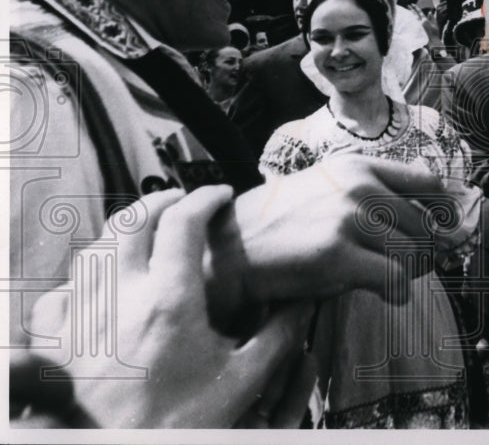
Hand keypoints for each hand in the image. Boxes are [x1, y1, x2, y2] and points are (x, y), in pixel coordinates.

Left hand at [29, 187, 315, 427]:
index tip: (220, 196)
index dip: (205, 198)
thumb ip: (276, 338)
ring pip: (94, 247)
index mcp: (170, 298)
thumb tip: (303, 305)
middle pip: (132, 219)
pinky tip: (95, 283)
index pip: (184, 220)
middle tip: (182, 201)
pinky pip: (58, 291)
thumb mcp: (241, 381)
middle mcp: (121, 295)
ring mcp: (82, 316)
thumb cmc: (179, 424)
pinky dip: (78, 277)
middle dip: (160, 201)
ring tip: (144, 232)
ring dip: (121, 230)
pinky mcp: (56, 342)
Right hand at [220, 155, 448, 306]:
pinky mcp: (337, 255)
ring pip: (414, 254)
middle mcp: (358, 187)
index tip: (442, 230)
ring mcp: (348, 219)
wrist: (234, 245)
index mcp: (359, 166)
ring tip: (394, 278)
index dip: (442, 212)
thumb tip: (429, 201)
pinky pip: (395, 280)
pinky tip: (385, 294)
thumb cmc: (284, 219)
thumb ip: (373, 186)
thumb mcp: (329, 183)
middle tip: (410, 266)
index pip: (428, 183)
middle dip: (424, 252)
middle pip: (424, 226)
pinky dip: (397, 293)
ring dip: (411, 273)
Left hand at [408, 3, 441, 42]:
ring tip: (406, 11)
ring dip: (410, 15)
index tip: (412, 4)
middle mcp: (419, 23)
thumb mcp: (435, 26)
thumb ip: (432, 18)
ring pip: (412, 19)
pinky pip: (411, 25)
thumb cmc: (435, 35)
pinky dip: (409, 22)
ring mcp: (417, 28)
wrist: (431, 44)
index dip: (416, 8)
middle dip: (411, 9)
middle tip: (408, 5)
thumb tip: (429, 12)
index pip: (419, 12)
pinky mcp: (415, 32)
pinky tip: (407, 21)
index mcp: (425, 21)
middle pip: (414, 15)